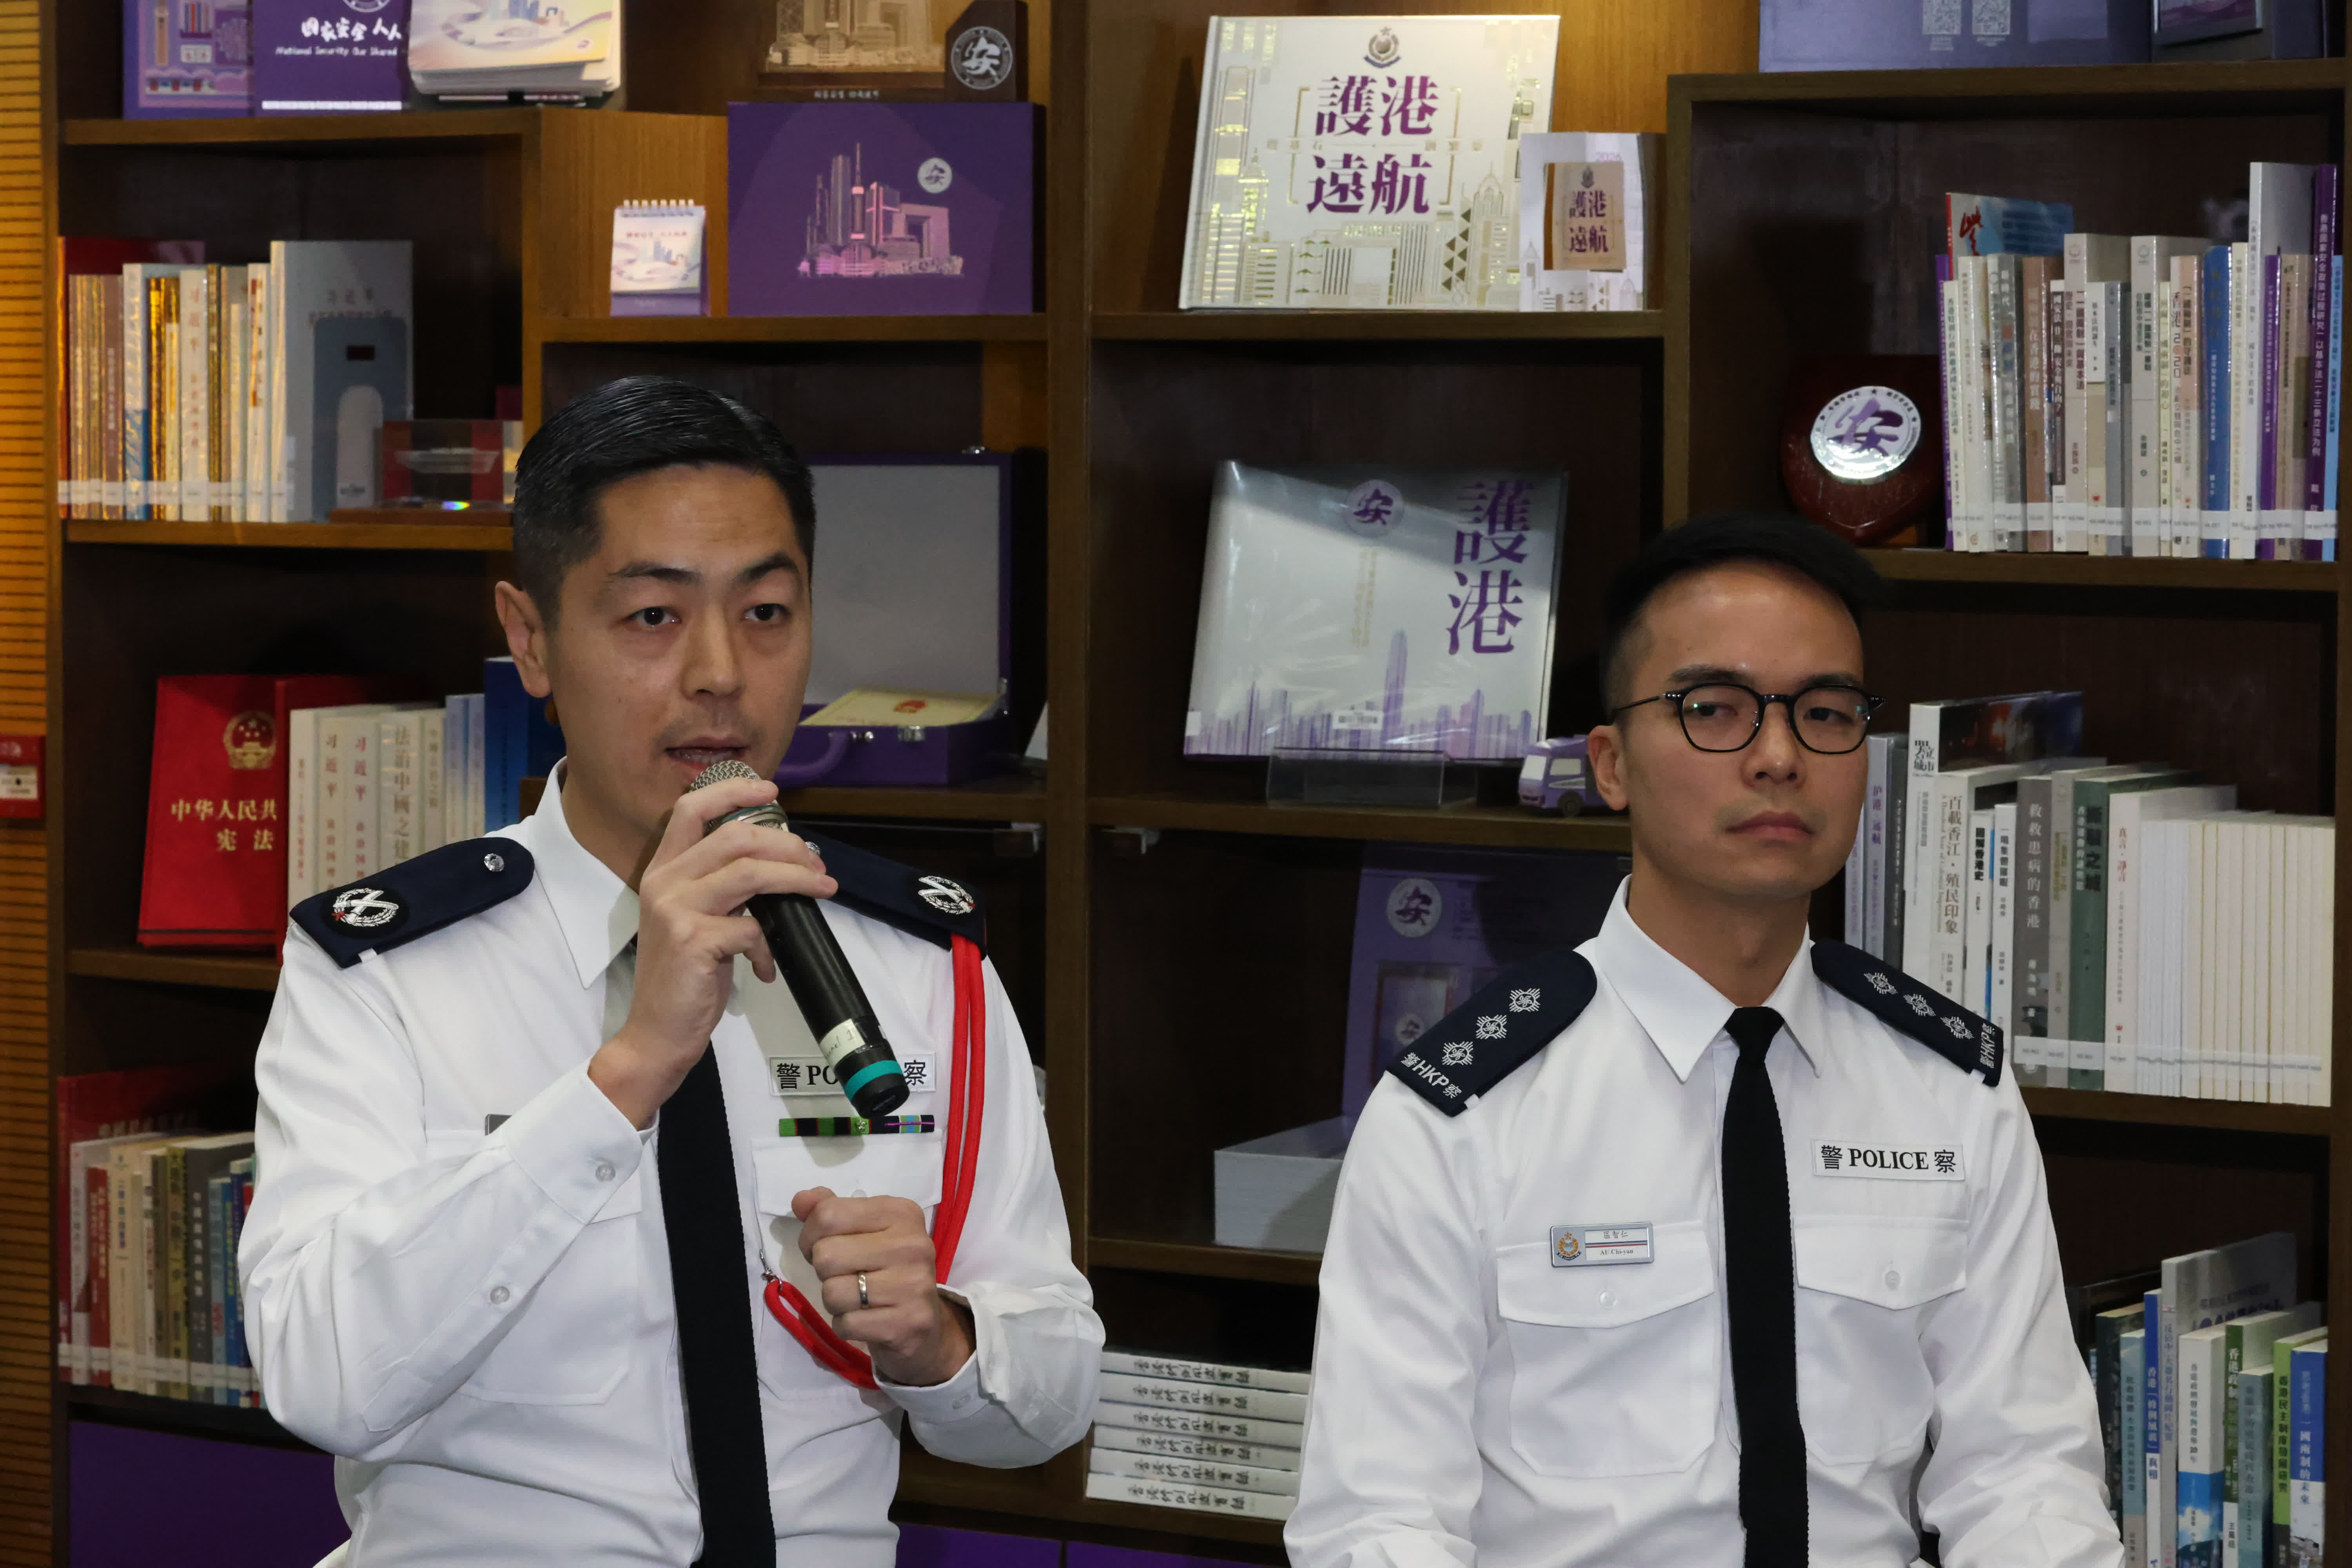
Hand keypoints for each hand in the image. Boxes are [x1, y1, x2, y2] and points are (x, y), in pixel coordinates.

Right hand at [588, 773, 834, 1127]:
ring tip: (821, 889)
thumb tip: (777, 864)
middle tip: (816, 863)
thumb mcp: (697, 920)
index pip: (691, 810)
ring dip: (796, 878)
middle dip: (788, 844)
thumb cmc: (685, 977)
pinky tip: (767, 967)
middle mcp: (664, 882)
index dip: (732, 791)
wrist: (657, 1030)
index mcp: (663, 871)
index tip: (770, 790)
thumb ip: (723, 888)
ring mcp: (676, 909)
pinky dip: (769, 946)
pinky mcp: (694, 940)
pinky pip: (752, 927)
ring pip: (750, 872)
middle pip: (736, 837)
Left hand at [793, 1186, 974, 1386]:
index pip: (829, 1214)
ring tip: (857, 1299)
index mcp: (901, 1212)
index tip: (827, 1247)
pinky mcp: (908, 1323)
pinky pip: (846, 1323)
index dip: (811, 1236)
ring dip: (834, 1301)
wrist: (922, 1324)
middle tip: (845, 1276)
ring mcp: (914, 1285)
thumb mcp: (862, 1231)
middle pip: (826, 1255)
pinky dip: (846, 1325)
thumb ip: (830, 1211)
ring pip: (833, 1292)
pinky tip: (866, 1319)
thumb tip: (801, 1200)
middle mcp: (912, 1244)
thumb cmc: (885, 1270)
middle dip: (824, 1271)